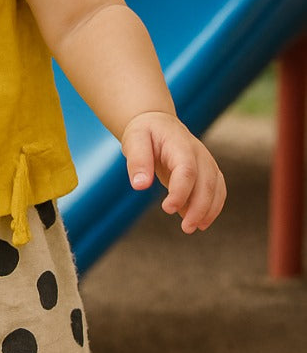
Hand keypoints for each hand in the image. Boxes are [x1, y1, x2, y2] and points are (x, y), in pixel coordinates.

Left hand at [121, 111, 225, 233]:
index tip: (167, 209)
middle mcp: (199, 153)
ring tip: (194, 228)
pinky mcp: (208, 171)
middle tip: (186, 228)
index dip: (181, 191)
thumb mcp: (134, 140)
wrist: (158, 124)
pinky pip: (217, 189)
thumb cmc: (145, 133)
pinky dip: (212, 207)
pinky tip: (199, 222)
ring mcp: (206, 161)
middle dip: (199, 207)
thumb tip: (140, 186)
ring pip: (216, 187)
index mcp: (180, 144)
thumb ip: (137, 161)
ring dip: (209, 210)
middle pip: (207, 182)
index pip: (187, 170)